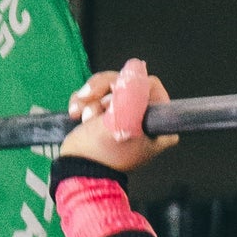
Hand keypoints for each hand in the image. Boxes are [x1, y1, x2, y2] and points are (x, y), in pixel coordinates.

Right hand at [58, 57, 179, 170]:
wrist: (78, 168)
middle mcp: (146, 119)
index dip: (129, 87)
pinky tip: (76, 114)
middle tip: (92, 106)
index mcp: (160, 124)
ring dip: (90, 97)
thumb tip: (136, 67)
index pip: (151, 85)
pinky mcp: (106, 115)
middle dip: (104, 91)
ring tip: (82, 116)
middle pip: (127, 82)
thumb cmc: (103, 152)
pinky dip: (83, 101)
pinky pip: (95, 94)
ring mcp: (125, 115)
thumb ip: (133, 95)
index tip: (113, 100)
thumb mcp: (122, 122)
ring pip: (108, 86)